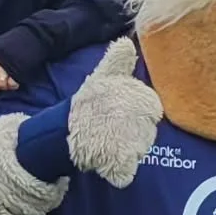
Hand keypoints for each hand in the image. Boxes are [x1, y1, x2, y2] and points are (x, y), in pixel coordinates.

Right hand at [66, 37, 162, 188]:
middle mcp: (145, 122)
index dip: (136, 114)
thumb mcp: (103, 77)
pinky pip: (128, 172)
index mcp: (147, 101)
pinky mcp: (123, 165)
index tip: (117, 112)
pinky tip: (106, 160)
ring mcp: (136, 145)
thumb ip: (118, 61)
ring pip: (139, 151)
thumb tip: (127, 42)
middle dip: (131, 133)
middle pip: (147, 133)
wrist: (62, 130)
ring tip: (104, 140)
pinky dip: (119, 171)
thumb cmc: (87, 103)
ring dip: (125, 149)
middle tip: (109, 127)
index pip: (152, 112)